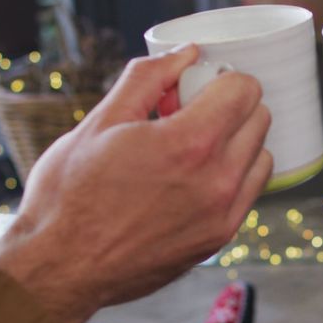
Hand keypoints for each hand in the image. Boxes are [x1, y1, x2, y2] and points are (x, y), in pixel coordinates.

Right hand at [0, 44, 272, 322]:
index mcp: (189, 144)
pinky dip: (232, 177)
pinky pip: (249, 193)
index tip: (197, 86)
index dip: (221, 78)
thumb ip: (149, 80)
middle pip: (259, 119)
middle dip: (229, 107)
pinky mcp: (220, 239)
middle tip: (187, 115)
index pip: (245, 89)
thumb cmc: (70, 196)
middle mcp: (218, 181)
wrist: (61, 267)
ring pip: (261, 157)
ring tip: (191, 150)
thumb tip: (185, 55)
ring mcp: (223, 215)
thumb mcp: (101, 122)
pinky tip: (193, 179)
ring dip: (237, 142)